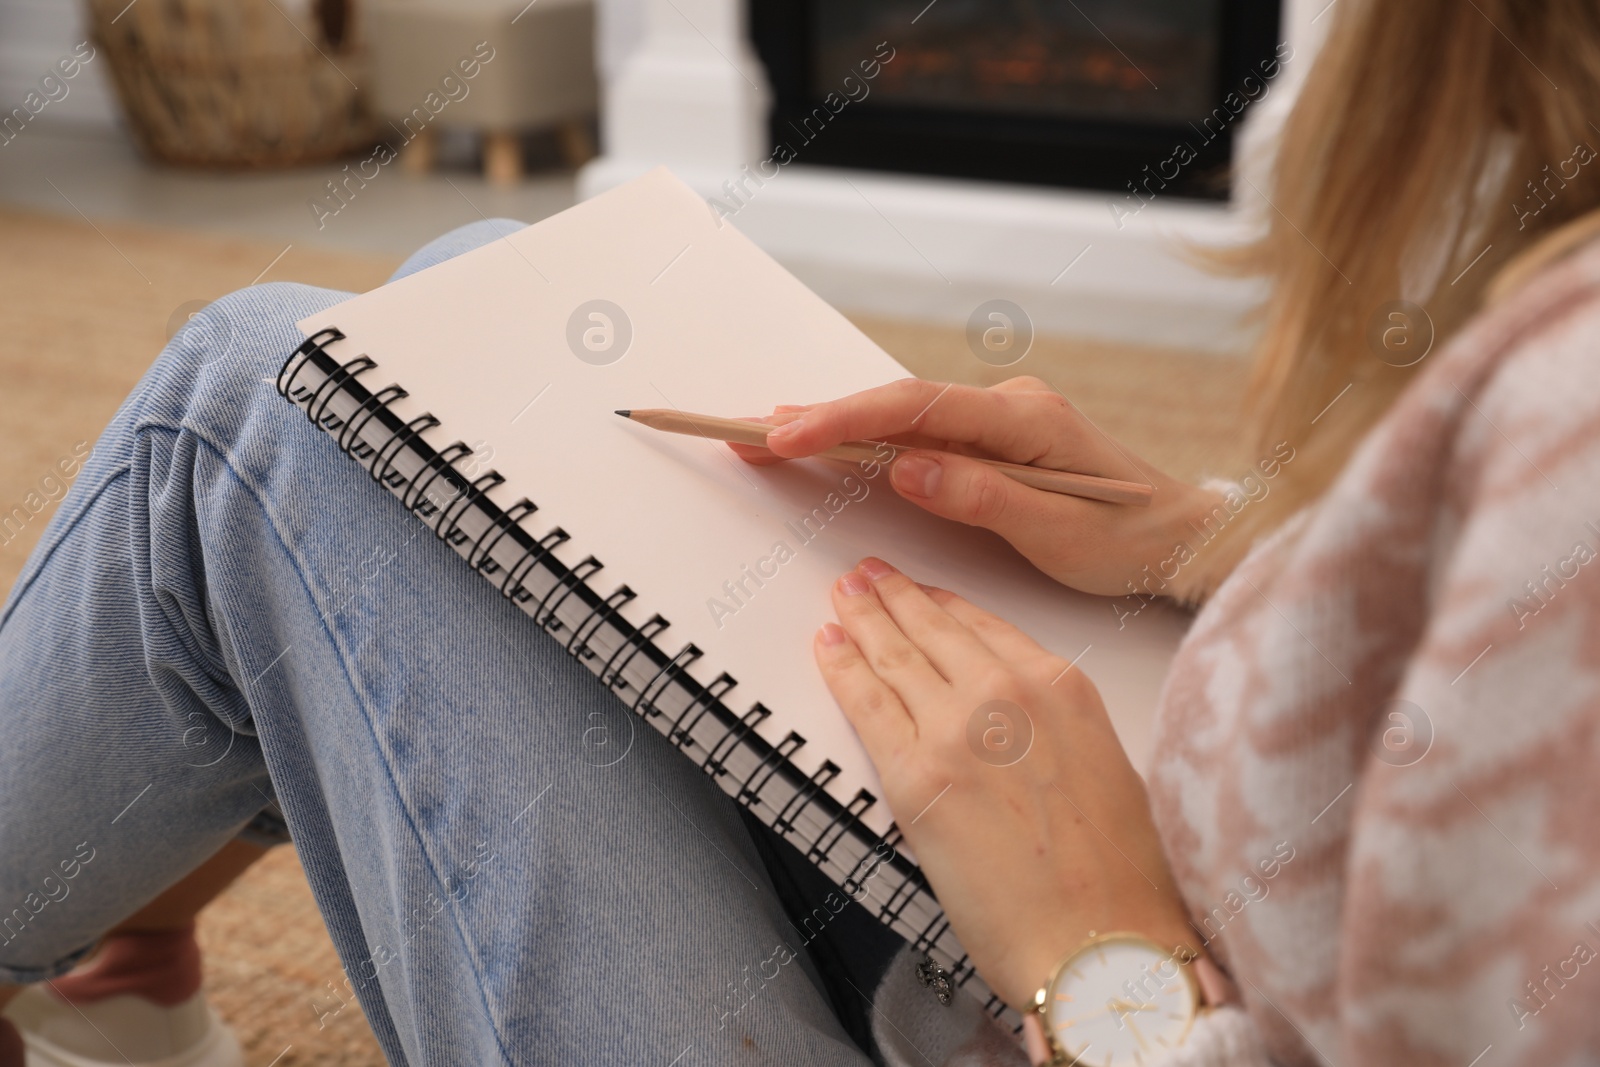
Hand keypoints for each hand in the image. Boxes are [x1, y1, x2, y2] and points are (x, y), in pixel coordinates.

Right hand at [733, 378, 1221, 596]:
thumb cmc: (1130, 538)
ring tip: (767, 435)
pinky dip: (868, 442)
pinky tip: (831, 445)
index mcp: (1022, 418)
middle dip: (819, 418)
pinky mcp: (992, 444)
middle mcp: (1006, 406)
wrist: (1181, 538)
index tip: (786, 436)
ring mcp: (997, 422)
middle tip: (746, 430)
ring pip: (901, 419)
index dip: (843, 421)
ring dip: (836, 427)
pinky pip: (918, 436)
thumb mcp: (1058, 530)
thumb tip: (904, 469)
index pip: (913, 410)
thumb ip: (981, 495)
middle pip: (895, 406)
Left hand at [813, 557, 1199, 1009]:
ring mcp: (956, 730)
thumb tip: (1015, 725)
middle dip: (891, 596)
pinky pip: (866, 705)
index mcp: (1062, 686)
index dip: (940, 603)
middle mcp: (1007, 693)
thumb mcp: (1104, 766)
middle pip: (932, 629)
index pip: (983, 624)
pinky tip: (826, 647)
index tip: (918, 590)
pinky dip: (841, 669)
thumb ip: (1054, 727)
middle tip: (864, 575)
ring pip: (894, 656)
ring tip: (841, 596)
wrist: (1105, 942)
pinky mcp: (915, 776)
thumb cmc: (1119, 877)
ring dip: (860, 619)